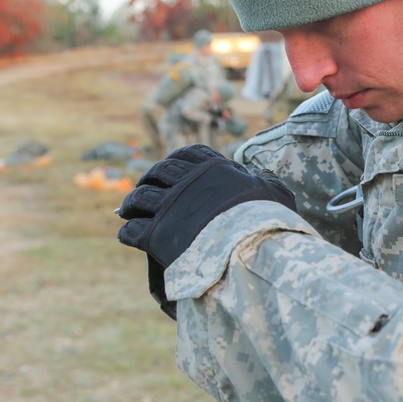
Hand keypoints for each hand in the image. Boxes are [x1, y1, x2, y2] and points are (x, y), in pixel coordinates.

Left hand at [116, 144, 295, 317]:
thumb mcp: (274, 193)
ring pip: (139, 198)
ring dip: (131, 203)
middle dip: (149, 178)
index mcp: (213, 168)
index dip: (177, 159)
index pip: (189, 153)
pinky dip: (127, 231)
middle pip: (159, 172)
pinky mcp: (155, 235)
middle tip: (144, 187)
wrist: (248, 248)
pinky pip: (131, 230)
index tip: (171, 166)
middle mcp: (187, 182)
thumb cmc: (266, 221)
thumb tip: (265, 177)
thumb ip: (266, 182)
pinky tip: (129, 235)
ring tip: (128, 210)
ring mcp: (169, 207)